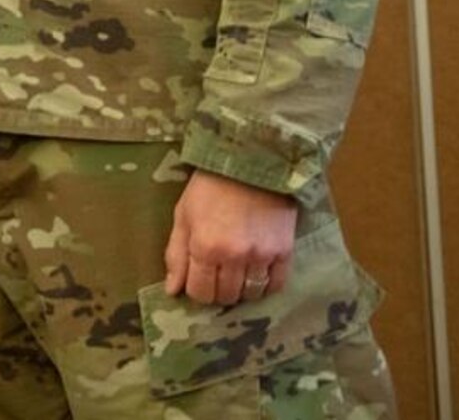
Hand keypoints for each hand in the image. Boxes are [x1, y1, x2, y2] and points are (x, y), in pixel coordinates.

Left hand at [164, 170, 296, 305]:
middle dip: (217, 291)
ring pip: (251, 294)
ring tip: (236, 274)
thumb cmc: (209, 188)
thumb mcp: (183, 216)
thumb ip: (176, 255)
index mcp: (205, 247)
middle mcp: (234, 257)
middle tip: (216, 275)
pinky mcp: (285, 251)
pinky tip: (257, 274)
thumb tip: (172, 290)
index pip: (200, 292)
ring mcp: (262, 256)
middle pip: (226, 296)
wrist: (250, 163)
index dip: (196, 291)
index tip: (197, 281)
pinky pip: (276, 285)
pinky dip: (265, 285)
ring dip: (241, 290)